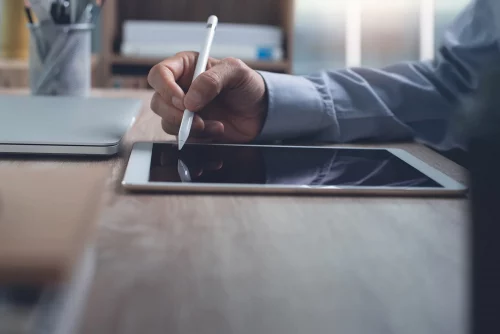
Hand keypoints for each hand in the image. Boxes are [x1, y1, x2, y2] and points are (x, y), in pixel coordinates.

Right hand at [148, 52, 267, 142]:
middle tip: (197, 119)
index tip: (183, 101)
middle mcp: (180, 88)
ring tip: (215, 125)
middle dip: (175, 114)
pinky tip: (218, 130)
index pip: (159, 74)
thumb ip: (213, 79)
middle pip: (158, 102)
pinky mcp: (190, 129)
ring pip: (167, 122)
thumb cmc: (248, 86)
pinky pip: (182, 137)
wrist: (260, 112)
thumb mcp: (236, 72)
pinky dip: (199, 137)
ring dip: (190, 127)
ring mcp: (184, 110)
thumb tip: (190, 99)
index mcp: (186, 67)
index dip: (166, 88)